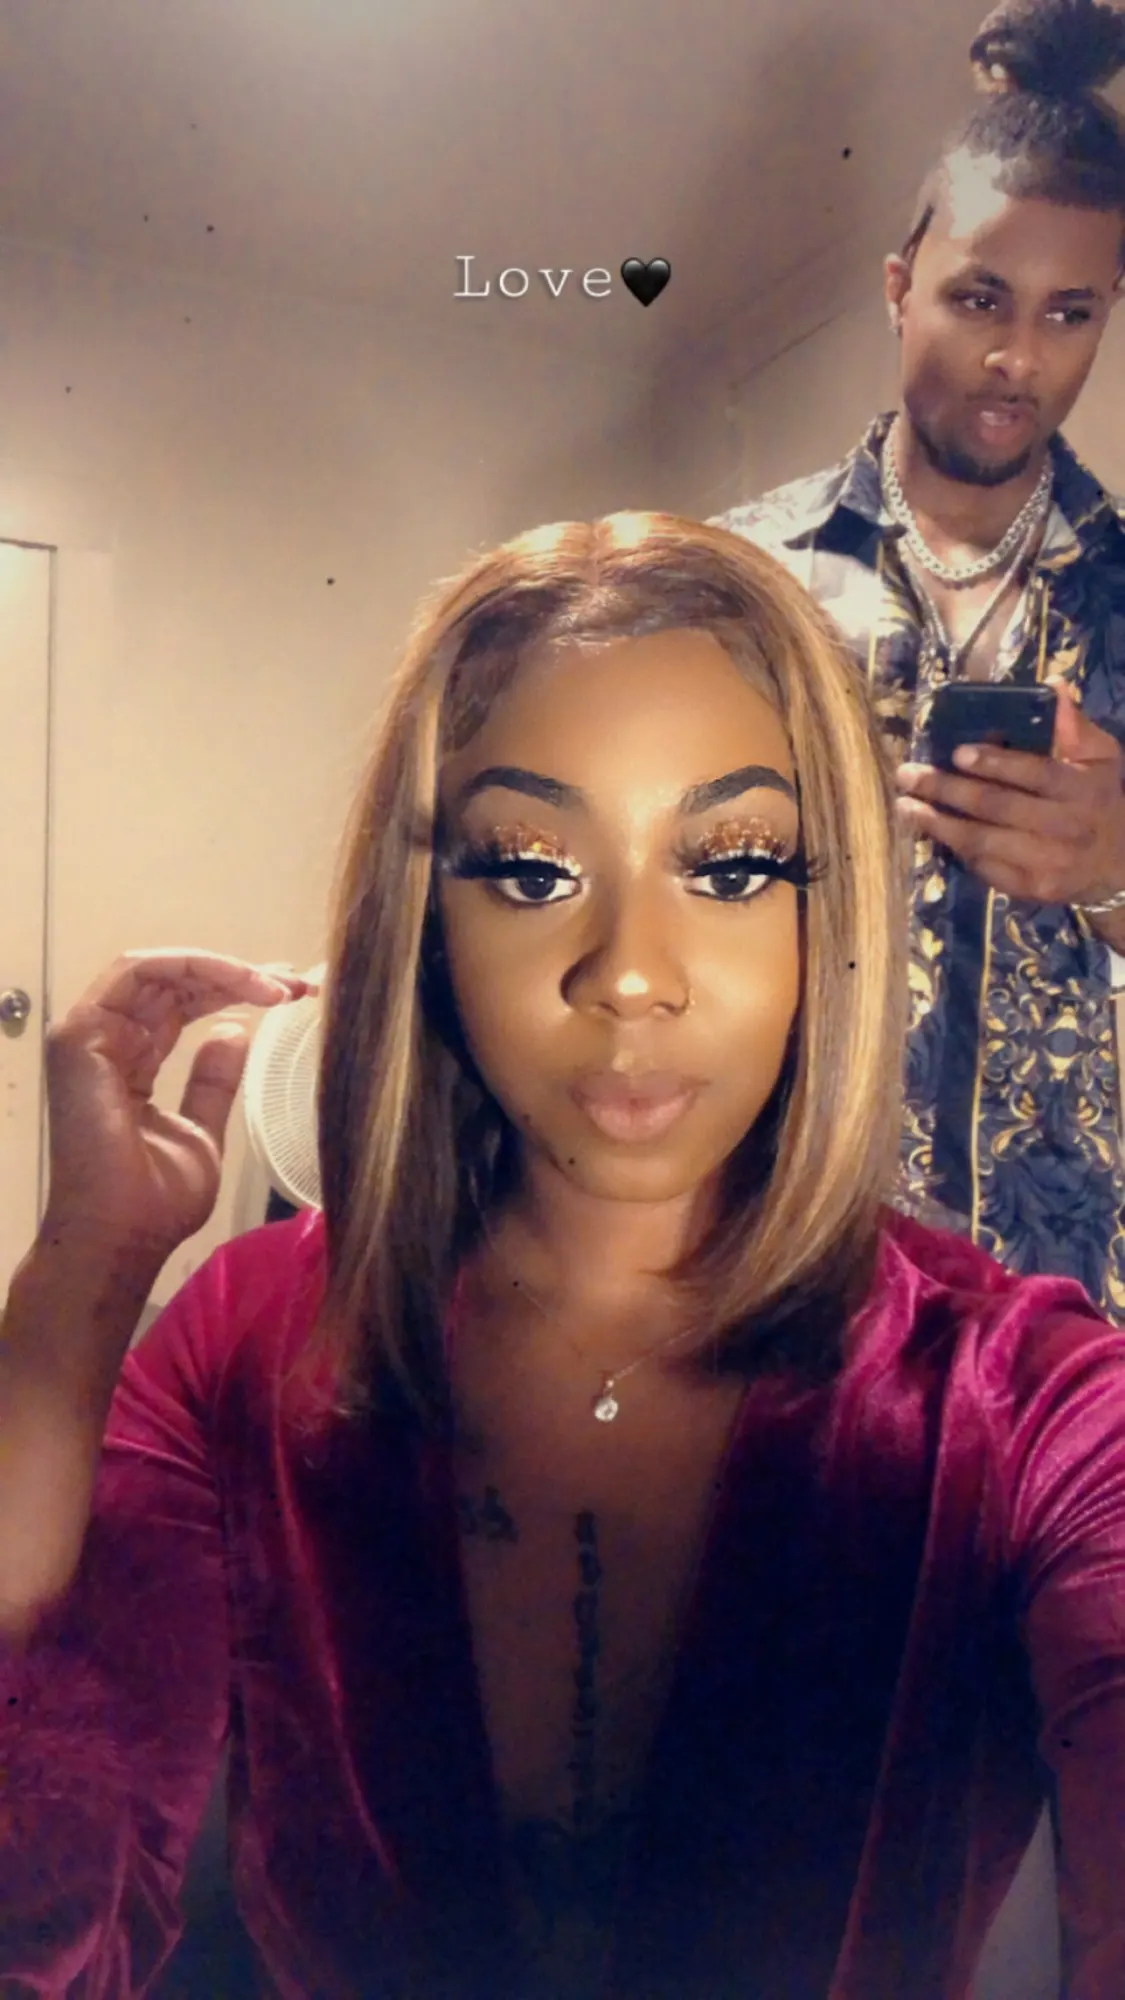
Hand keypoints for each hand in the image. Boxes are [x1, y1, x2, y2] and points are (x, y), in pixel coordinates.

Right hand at [40, 950, 316, 1260]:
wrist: (123, 1236)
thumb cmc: (156, 1202)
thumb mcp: (202, 1132)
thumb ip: (213, 1082)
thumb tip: (235, 1032)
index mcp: (129, 1062)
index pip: (179, 1005)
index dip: (232, 991)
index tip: (291, 995)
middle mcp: (107, 1041)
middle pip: (172, 983)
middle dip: (237, 975)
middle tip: (296, 982)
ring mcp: (89, 1034)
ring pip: (158, 968)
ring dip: (222, 967)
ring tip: (278, 985)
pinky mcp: (84, 1033)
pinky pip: (139, 972)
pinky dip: (194, 967)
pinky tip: (244, 983)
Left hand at [895, 680, 1124, 904]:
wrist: (1119, 865)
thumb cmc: (1099, 799)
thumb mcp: (1100, 758)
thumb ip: (1074, 726)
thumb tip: (1050, 685)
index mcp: (1081, 789)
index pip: (1036, 774)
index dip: (995, 764)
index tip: (957, 753)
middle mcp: (1065, 828)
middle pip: (997, 808)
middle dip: (947, 790)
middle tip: (908, 775)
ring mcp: (1046, 863)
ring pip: (983, 842)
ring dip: (938, 824)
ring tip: (905, 806)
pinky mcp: (1030, 888)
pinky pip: (984, 868)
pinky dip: (954, 849)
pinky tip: (930, 831)